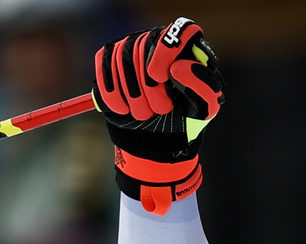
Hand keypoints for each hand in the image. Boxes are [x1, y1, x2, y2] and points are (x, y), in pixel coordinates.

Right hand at [93, 17, 223, 214]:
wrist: (158, 151)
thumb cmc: (186, 131)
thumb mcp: (203, 112)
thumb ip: (202, 88)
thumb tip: (183, 69)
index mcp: (190, 54)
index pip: (182, 31)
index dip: (170, 49)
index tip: (167, 77)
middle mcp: (162, 49)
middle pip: (147, 41)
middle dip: (148, 79)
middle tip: (155, 109)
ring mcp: (134, 55)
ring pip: (122, 54)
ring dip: (131, 91)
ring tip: (143, 115)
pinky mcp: (111, 67)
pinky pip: (102, 64)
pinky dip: (111, 90)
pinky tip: (123, 110)